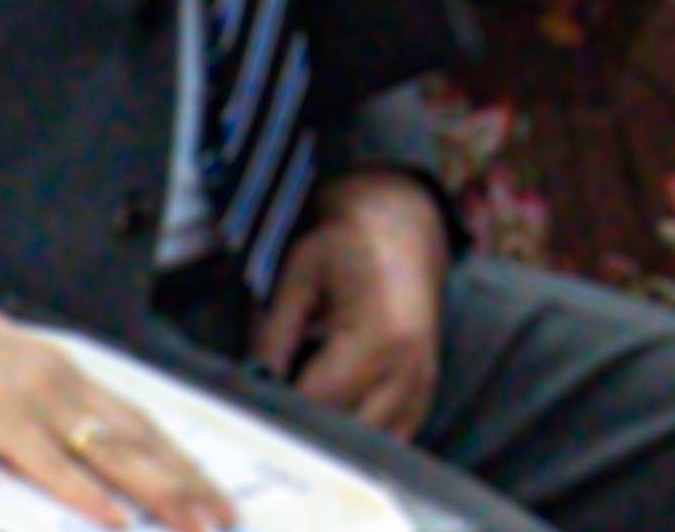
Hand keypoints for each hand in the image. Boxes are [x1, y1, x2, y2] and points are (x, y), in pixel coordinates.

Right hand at [0, 286, 231, 531]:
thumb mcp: (14, 375)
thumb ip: (49, 405)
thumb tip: (82, 443)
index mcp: (72, 378)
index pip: (142, 424)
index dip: (181, 458)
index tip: (212, 489)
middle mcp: (67, 388)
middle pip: (141, 440)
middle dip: (187, 481)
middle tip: (224, 517)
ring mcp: (36, 404)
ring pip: (113, 452)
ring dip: (159, 490)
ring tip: (193, 522)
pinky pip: (50, 465)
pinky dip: (88, 493)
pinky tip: (117, 519)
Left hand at [256, 168, 448, 436]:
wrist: (403, 228)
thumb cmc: (348, 245)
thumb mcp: (299, 275)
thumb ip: (273, 336)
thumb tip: (251, 389)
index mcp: (381, 338)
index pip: (318, 405)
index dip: (278, 413)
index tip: (249, 409)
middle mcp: (410, 370)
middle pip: (346, 436)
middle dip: (304, 433)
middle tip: (268, 418)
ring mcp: (423, 386)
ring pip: (370, 447)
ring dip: (334, 441)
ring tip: (299, 418)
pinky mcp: (425, 394)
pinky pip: (392, 440)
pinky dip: (359, 439)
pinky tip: (332, 417)